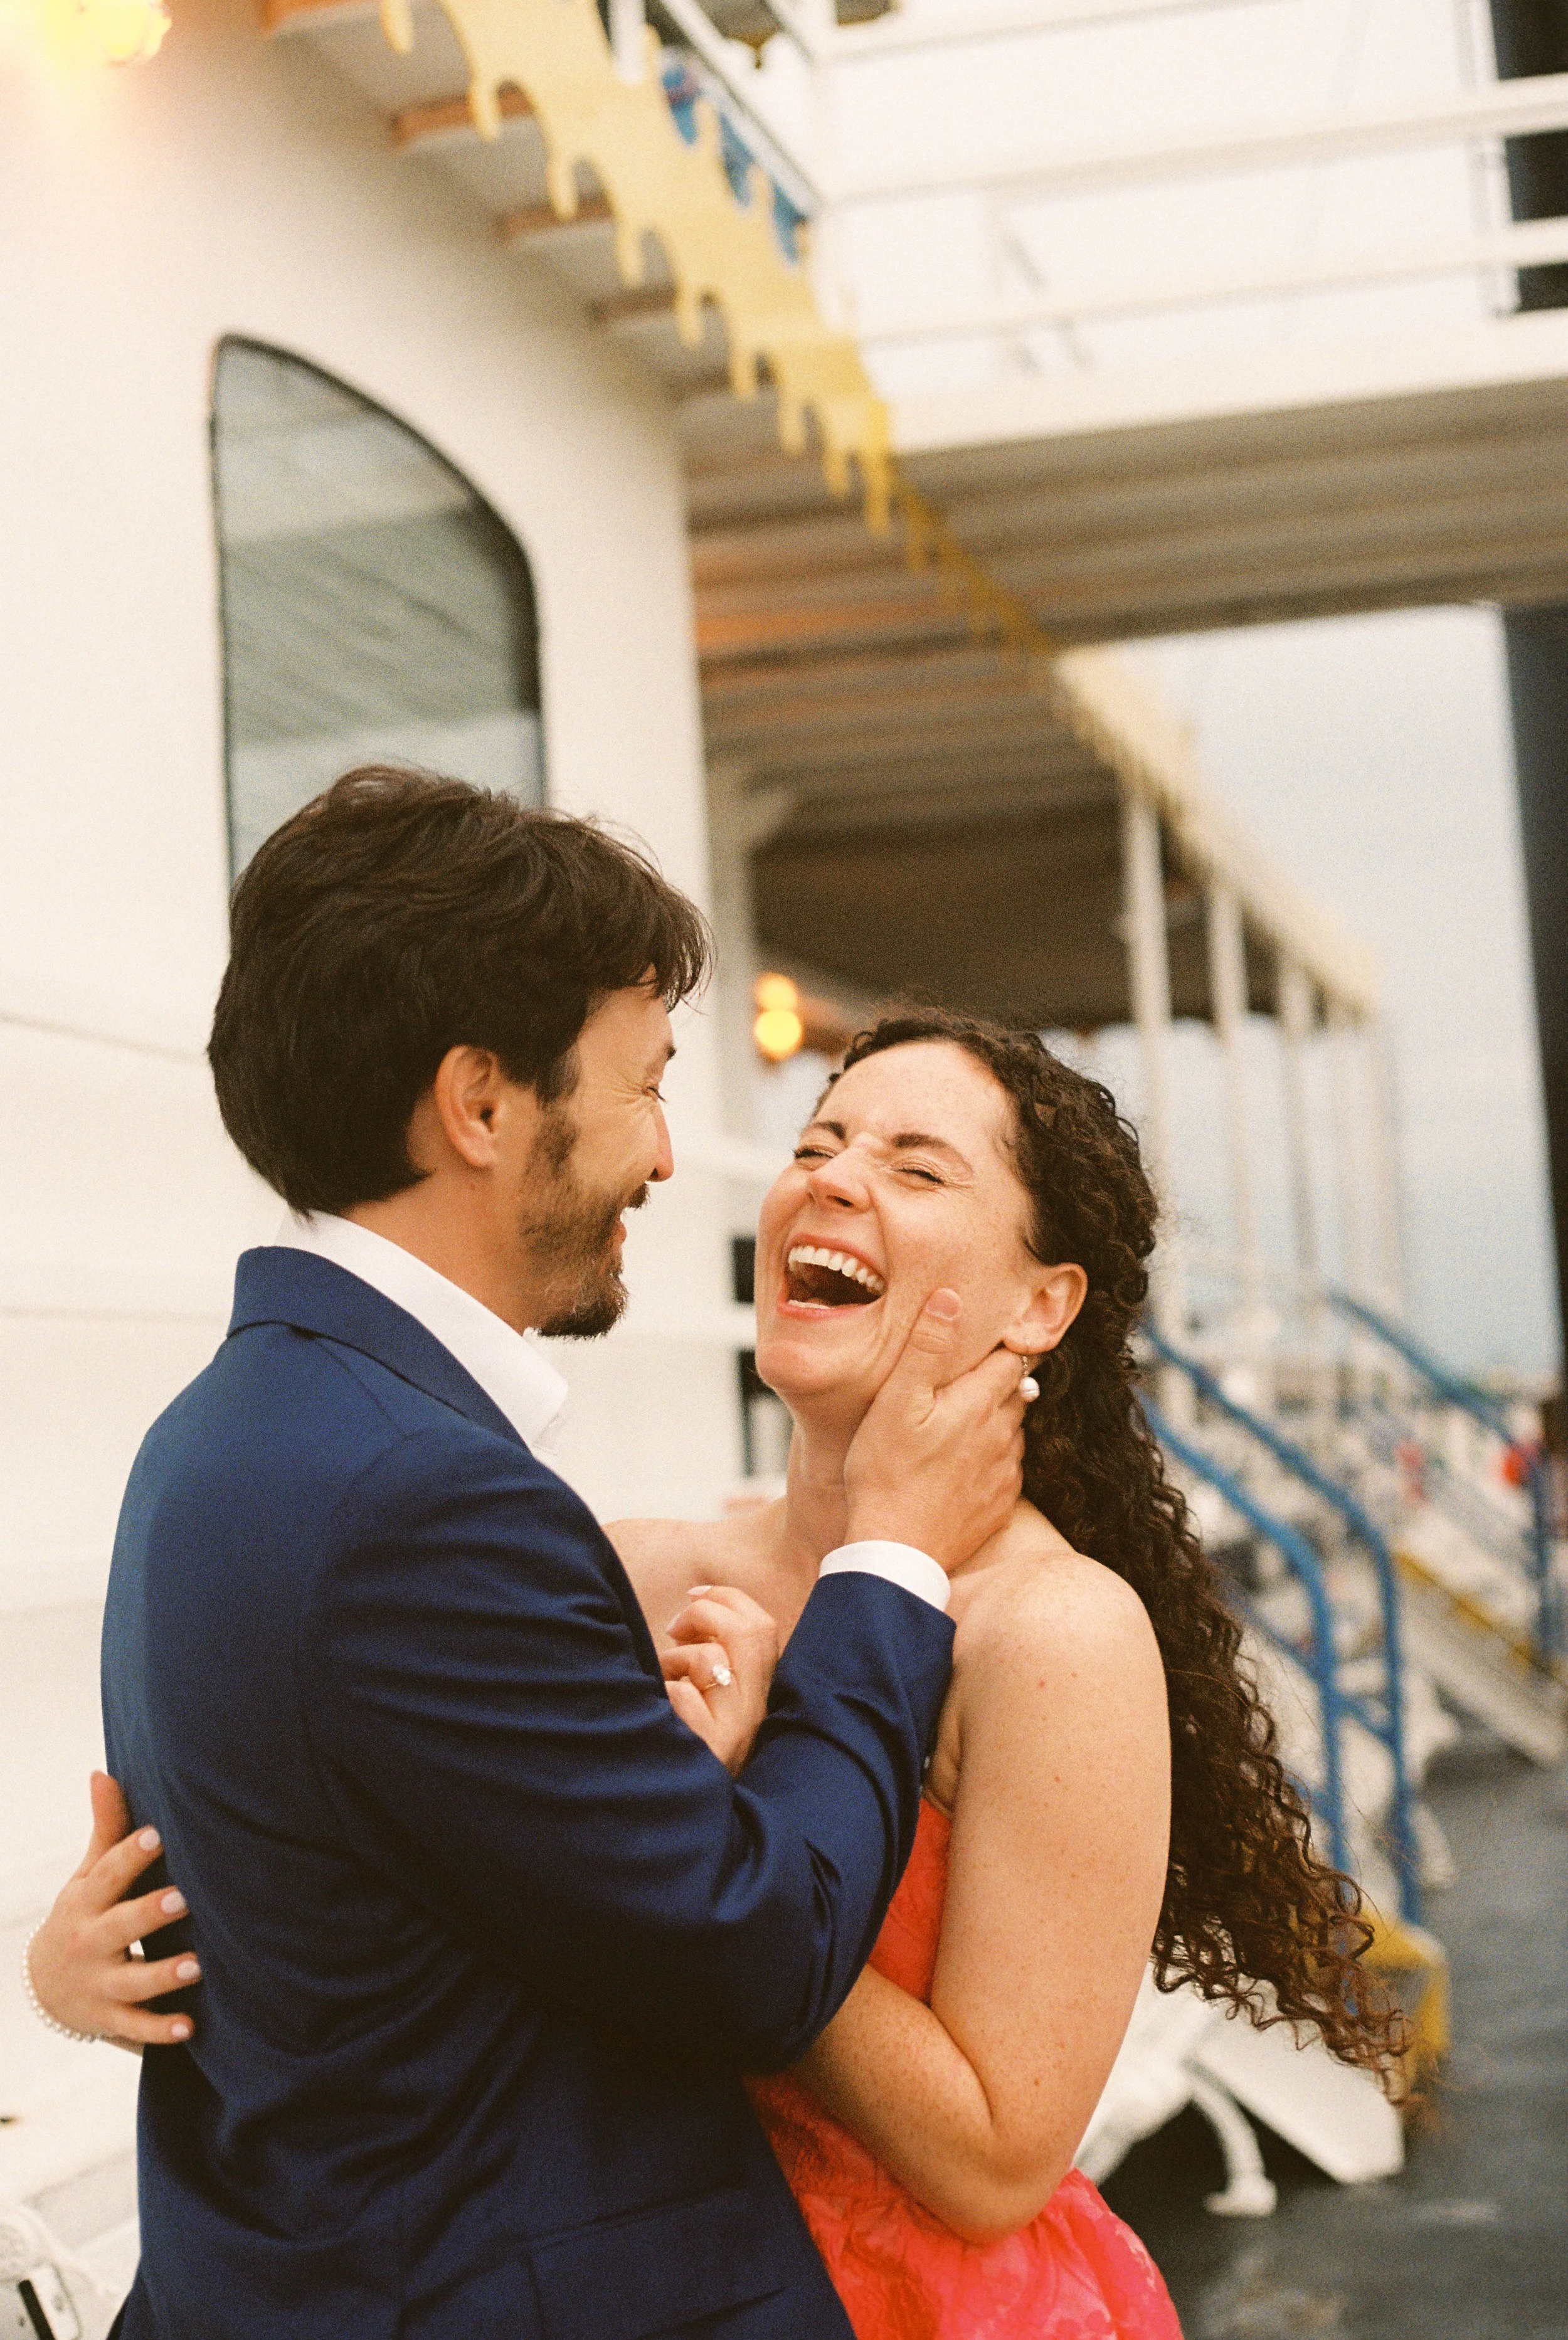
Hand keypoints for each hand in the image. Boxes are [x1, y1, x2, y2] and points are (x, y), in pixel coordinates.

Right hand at [26, 1773, 199, 2048]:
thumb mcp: (86, 1877)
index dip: (129, 1855)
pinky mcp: (108, 2020)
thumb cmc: (83, 1914)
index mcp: (86, 1902)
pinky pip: (135, 2028)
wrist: (42, 1987)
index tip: (156, 1834)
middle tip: (185, 1897)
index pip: (106, 1875)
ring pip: (131, 1982)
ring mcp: (98, 1985)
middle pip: (118, 1927)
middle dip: (149, 1913)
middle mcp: (89, 1943)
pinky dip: (160, 2030)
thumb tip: (102, 1772)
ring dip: (164, 1975)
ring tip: (198, 1964)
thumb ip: (105, 1829)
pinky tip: (191, 2026)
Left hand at [662, 1585, 780, 1774]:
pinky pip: (682, 1696)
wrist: (674, 1813)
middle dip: (707, 1613)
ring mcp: (736, 1733)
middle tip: (675, 1629)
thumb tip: (694, 1609)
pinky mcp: (711, 1751)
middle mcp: (754, 1713)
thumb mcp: (705, 1696)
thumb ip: (709, 1658)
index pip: (764, 1628)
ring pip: (713, 1660)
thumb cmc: (682, 1742)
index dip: (729, 1598)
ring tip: (666, 1678)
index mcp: (757, 1694)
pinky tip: (658, 1711)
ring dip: (678, 1658)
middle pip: (751, 1634)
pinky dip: (663, 1691)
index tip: (695, 1594)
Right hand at [843, 1290, 1027, 1573]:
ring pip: (1012, 1431)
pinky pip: (1006, 1470)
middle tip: (961, 1382)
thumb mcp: (896, 1401)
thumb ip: (927, 1347)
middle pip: (1015, 1392)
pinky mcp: (1001, 1505)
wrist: (896, 1553)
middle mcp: (1005, 1434)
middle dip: (995, 1382)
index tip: (981, 1343)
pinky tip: (958, 1467)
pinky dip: (989, 1461)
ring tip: (954, 1426)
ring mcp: (1006, 1472)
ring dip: (993, 1422)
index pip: (1012, 1357)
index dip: (999, 1345)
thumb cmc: (885, 1473)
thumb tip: (951, 1298)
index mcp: (981, 1402)